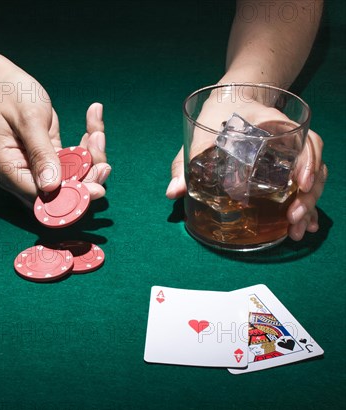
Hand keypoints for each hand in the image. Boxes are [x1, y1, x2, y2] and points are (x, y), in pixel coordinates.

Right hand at [0, 52, 109, 206]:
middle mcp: (18, 174)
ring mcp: (33, 167)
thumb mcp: (29, 120)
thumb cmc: (10, 93)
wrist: (1, 78)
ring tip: (97, 131)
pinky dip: (86, 147)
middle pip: (57, 192)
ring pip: (69, 178)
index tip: (96, 188)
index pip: (40, 196)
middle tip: (104, 165)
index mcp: (6, 168)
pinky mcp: (46, 159)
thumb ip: (41, 154)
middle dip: (85, 179)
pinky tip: (93, 120)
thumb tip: (52, 187)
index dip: (69, 195)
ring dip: (90, 160)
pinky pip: (71, 163)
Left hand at [166, 97, 326, 240]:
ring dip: (310, 203)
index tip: (302, 184)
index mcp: (271, 123)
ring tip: (298, 229)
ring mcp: (290, 151)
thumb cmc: (214, 116)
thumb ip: (184, 163)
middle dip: (309, 195)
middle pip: (312, 164)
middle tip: (293, 218)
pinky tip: (306, 223)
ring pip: (314, 175)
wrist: (229, 101)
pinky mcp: (287, 164)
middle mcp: (288, 137)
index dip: (307, 161)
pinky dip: (308, 202)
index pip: (302, 139)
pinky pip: (306, 182)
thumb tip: (174, 192)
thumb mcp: (198, 136)